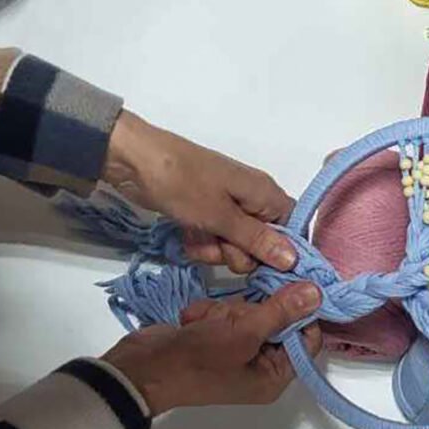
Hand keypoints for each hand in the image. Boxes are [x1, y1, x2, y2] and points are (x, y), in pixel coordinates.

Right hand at [102, 283, 322, 414]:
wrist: (141, 368)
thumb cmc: (197, 359)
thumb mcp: (244, 332)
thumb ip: (282, 311)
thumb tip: (318, 294)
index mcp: (274, 376)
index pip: (307, 338)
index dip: (302, 311)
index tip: (293, 283)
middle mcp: (260, 365)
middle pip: (277, 320)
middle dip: (251, 310)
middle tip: (232, 316)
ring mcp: (236, 350)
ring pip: (249, 312)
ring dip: (226, 311)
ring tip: (207, 322)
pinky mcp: (214, 337)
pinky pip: (225, 314)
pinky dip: (208, 313)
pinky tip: (192, 321)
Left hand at [103, 111, 295, 273]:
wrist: (134, 161)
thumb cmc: (182, 183)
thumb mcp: (221, 217)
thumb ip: (257, 240)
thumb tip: (294, 259)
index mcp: (264, 194)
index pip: (291, 228)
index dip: (281, 250)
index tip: (263, 266)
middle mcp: (251, 201)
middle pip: (262, 243)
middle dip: (239, 254)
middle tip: (219, 246)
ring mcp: (226, 208)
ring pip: (235, 245)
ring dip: (216, 250)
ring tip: (196, 239)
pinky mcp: (205, 214)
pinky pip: (214, 239)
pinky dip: (201, 243)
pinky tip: (186, 237)